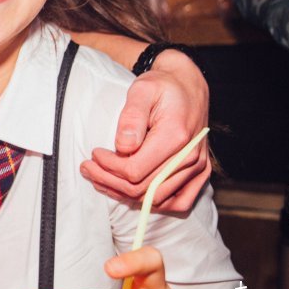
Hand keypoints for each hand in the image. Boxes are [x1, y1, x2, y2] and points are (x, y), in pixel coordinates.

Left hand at [82, 50, 210, 212]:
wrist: (188, 86)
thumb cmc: (162, 86)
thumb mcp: (142, 89)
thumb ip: (131, 117)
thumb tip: (122, 147)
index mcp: (176, 137)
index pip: (135, 170)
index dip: (109, 168)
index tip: (94, 154)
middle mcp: (190, 157)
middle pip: (143, 189)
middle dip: (109, 182)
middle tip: (88, 169)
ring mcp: (198, 168)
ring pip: (156, 199)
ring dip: (124, 194)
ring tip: (101, 180)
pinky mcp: (200, 173)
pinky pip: (178, 203)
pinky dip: (152, 203)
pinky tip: (130, 192)